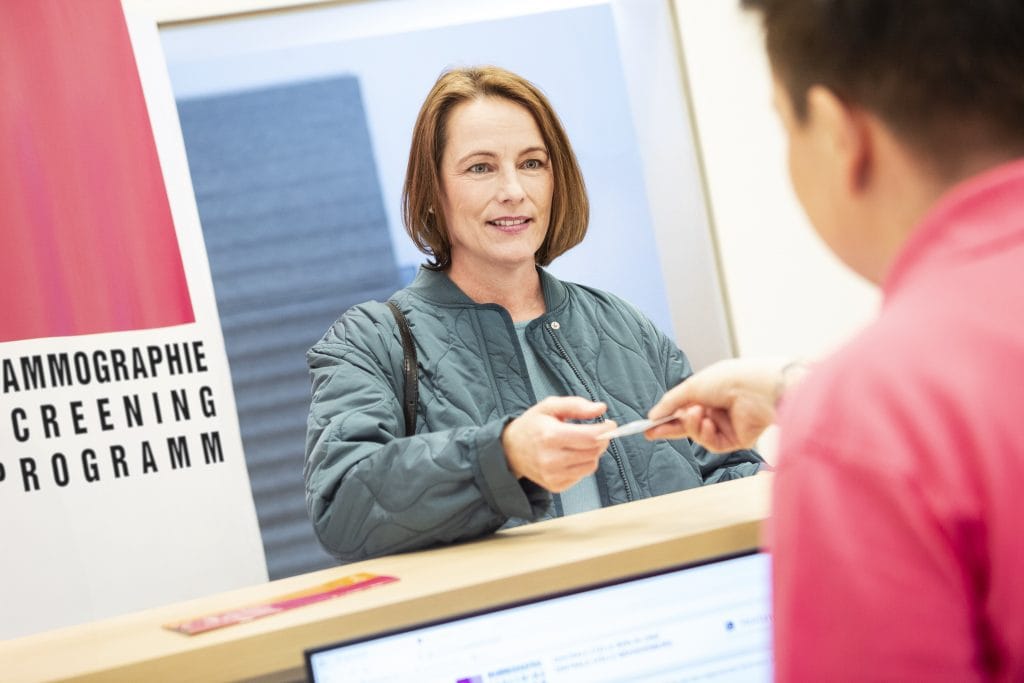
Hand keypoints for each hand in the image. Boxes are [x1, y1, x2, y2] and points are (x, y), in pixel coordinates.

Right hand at [502, 396, 615, 492]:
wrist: (510, 450)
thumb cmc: (532, 425)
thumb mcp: (550, 406)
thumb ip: (576, 405)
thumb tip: (601, 409)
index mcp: (550, 436)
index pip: (590, 437)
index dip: (605, 430)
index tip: (610, 424)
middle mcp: (551, 459)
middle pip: (593, 452)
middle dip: (601, 440)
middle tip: (596, 432)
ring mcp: (553, 475)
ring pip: (591, 465)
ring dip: (592, 453)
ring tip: (580, 443)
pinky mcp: (555, 486)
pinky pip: (582, 476)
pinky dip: (582, 465)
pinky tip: (571, 456)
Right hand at [645, 358, 797, 450]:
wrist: (756, 388)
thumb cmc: (727, 380)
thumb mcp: (691, 387)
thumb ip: (671, 403)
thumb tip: (653, 416)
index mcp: (708, 394)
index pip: (682, 410)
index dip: (666, 417)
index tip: (649, 424)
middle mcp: (717, 411)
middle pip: (687, 425)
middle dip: (670, 428)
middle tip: (652, 432)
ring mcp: (726, 426)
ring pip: (698, 434)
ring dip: (692, 425)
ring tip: (696, 413)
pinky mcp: (735, 440)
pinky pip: (712, 443)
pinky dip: (705, 434)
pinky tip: (708, 422)